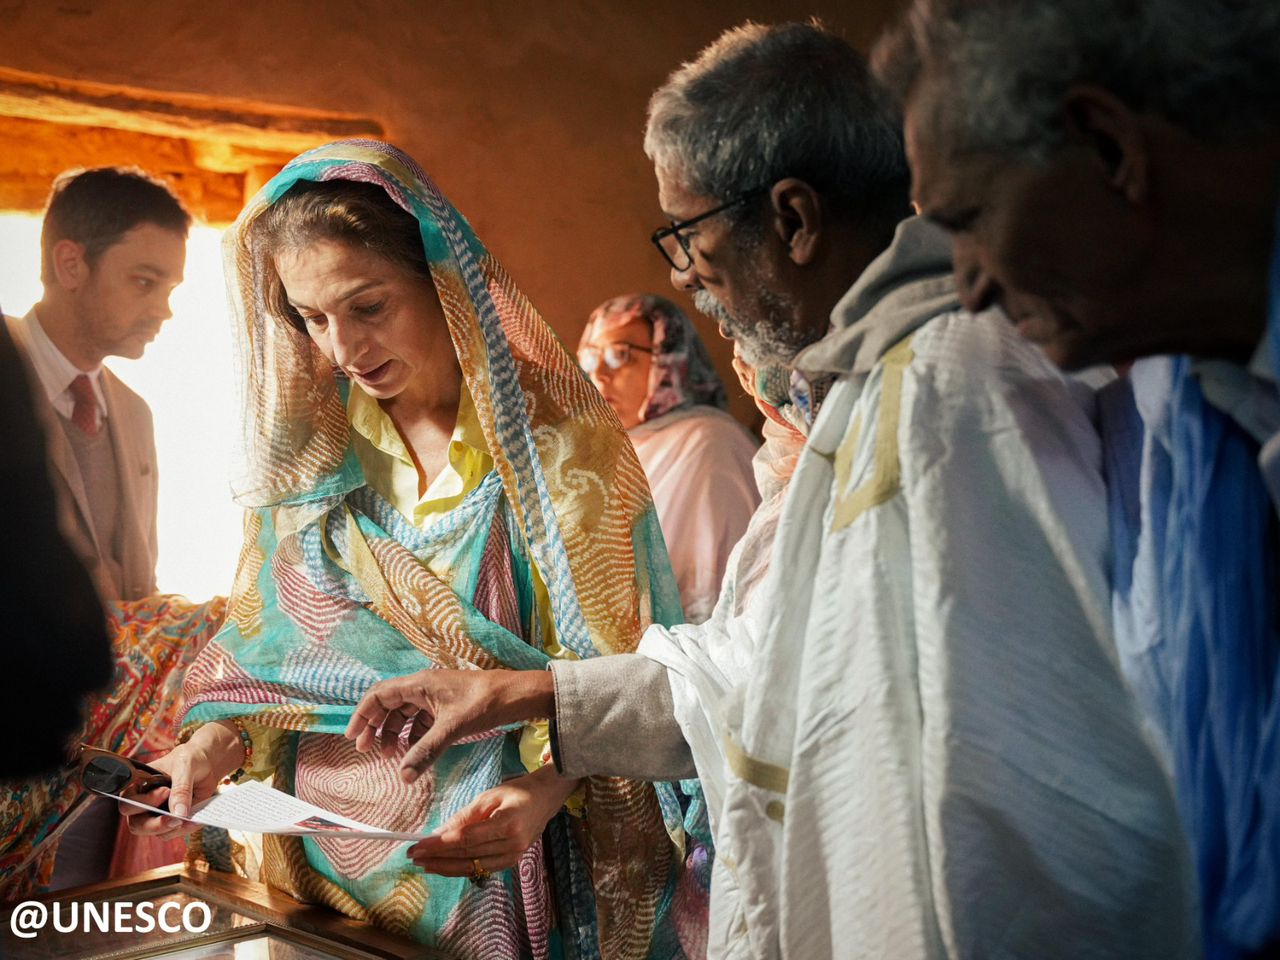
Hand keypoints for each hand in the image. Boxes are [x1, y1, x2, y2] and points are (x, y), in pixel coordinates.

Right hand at [119, 721, 242, 840]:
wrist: (207, 763)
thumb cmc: (190, 758)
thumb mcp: (185, 766)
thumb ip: (181, 788)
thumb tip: (179, 814)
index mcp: (139, 784)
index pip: (128, 801)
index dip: (143, 803)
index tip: (166, 792)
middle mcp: (144, 802)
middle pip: (137, 825)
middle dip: (156, 825)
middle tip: (177, 819)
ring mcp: (158, 813)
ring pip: (156, 833)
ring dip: (174, 828)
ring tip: (192, 817)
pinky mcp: (172, 820)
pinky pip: (174, 832)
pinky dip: (186, 829)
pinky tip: (197, 819)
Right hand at [345, 669, 553, 783]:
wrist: (516, 696)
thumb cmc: (485, 703)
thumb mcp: (453, 728)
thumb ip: (425, 751)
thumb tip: (402, 777)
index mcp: (420, 683)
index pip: (379, 695)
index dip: (363, 715)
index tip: (353, 738)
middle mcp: (424, 686)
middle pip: (388, 704)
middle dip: (375, 726)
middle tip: (366, 750)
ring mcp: (435, 696)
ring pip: (405, 713)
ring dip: (393, 732)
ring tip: (389, 756)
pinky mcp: (447, 706)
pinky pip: (421, 720)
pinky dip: (412, 735)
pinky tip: (412, 752)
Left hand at [407, 766, 581, 876]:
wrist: (546, 799)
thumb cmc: (517, 792)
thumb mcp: (489, 796)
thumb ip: (465, 816)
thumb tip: (439, 833)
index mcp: (507, 824)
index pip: (466, 839)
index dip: (440, 845)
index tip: (418, 845)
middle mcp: (512, 845)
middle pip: (467, 855)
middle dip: (437, 856)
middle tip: (413, 855)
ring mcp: (513, 856)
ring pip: (472, 867)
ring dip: (445, 867)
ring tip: (423, 864)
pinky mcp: (511, 862)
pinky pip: (481, 869)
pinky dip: (460, 868)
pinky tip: (444, 866)